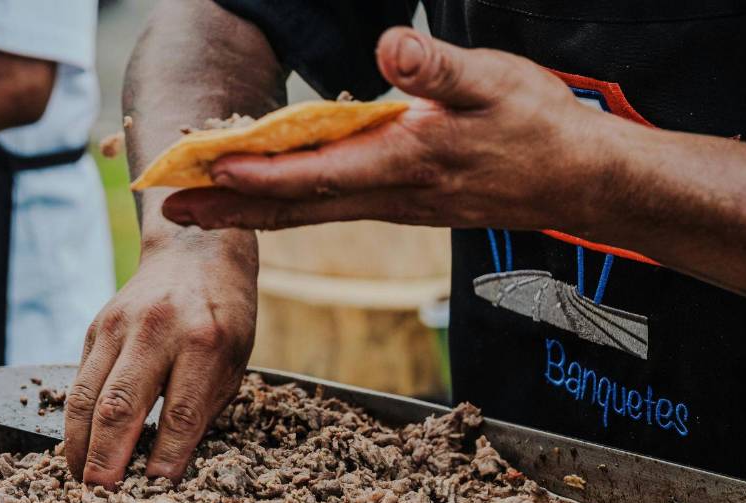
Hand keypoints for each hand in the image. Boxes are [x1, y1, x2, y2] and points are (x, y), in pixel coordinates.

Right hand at [63, 227, 256, 487]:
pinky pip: (79, 382)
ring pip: (86, 396)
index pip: (180, 411)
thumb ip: (202, 410)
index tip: (155, 490)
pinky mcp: (95, 329)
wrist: (195, 252)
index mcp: (204, 341)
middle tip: (101, 496)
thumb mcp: (233, 361)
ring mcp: (118, 326)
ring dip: (80, 445)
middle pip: (121, 404)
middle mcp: (156, 330)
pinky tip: (79, 450)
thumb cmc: (224, 318)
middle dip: (107, 457)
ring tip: (82, 481)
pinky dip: (76, 422)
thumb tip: (168, 469)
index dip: (165, 457)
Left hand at [161, 27, 599, 232]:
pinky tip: (260, 198)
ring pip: (304, 213)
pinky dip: (282, 204)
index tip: (205, 168)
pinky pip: (325, 208)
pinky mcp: (396, 203)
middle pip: (291, 208)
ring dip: (246, 211)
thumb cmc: (538, 127)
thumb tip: (390, 46)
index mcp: (402, 163)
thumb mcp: (496, 83)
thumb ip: (440, 68)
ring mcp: (389, 205)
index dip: (255, 173)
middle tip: (168, 210)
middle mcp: (386, 195)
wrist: (577, 182)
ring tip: (196, 209)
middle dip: (228, 209)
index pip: (312, 174)